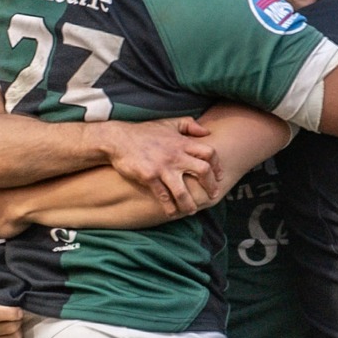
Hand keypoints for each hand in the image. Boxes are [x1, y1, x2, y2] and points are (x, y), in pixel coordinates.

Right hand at [93, 117, 218, 215]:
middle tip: (213, 195)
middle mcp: (175, 155)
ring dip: (190, 204)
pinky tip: (172, 213)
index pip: (209, 153)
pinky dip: (170, 207)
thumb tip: (207, 132)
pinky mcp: (149, 177)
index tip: (219, 176)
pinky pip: (163, 197)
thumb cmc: (144, 132)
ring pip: (183, 191)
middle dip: (211, 186)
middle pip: (202, 171)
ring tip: (191, 210)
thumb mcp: (168, 123)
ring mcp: (162, 167)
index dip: (218, 166)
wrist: (118, 139)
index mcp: (182, 142)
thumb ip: (189, 125)